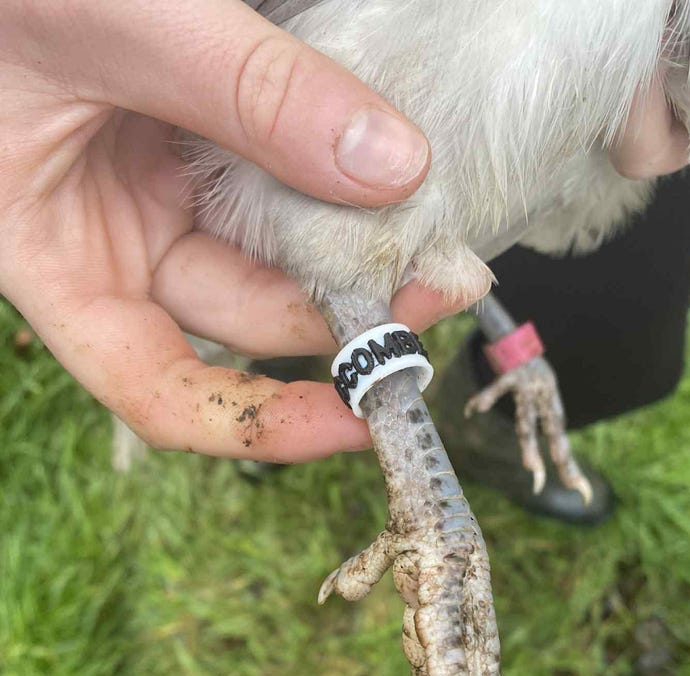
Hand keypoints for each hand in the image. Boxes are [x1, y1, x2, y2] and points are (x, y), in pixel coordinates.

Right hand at [0, 0, 461, 461]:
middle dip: (342, 314)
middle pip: (243, 315)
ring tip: (431, 231)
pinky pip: (271, 178)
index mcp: (55, 261)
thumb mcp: (115, 27)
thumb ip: (248, 95)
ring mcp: (149, 189)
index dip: (260, 426)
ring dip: (347, 245)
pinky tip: (387, 171)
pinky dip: (327, 177)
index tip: (356, 420)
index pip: (160, 391)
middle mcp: (109, 239)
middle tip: (438, 282)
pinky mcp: (184, 136)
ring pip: (267, 250)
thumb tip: (392, 170)